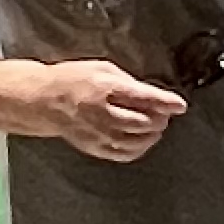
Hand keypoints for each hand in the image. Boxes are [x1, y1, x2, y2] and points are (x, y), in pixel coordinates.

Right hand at [41, 60, 184, 164]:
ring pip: (136, 142)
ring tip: (155, 126)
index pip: (143, 98)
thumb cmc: (73, 80)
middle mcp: (102, 114)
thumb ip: (129, 82)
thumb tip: (153, 95)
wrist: (44, 100)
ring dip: (152, 135)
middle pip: (143, 123)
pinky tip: (142, 140)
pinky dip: (139, 149)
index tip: (179, 105)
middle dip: (160, 119)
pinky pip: (124, 154)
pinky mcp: (95, 148)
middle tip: (165, 113)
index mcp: (104, 88)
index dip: (165, 102)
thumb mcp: (103, 69)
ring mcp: (98, 134)